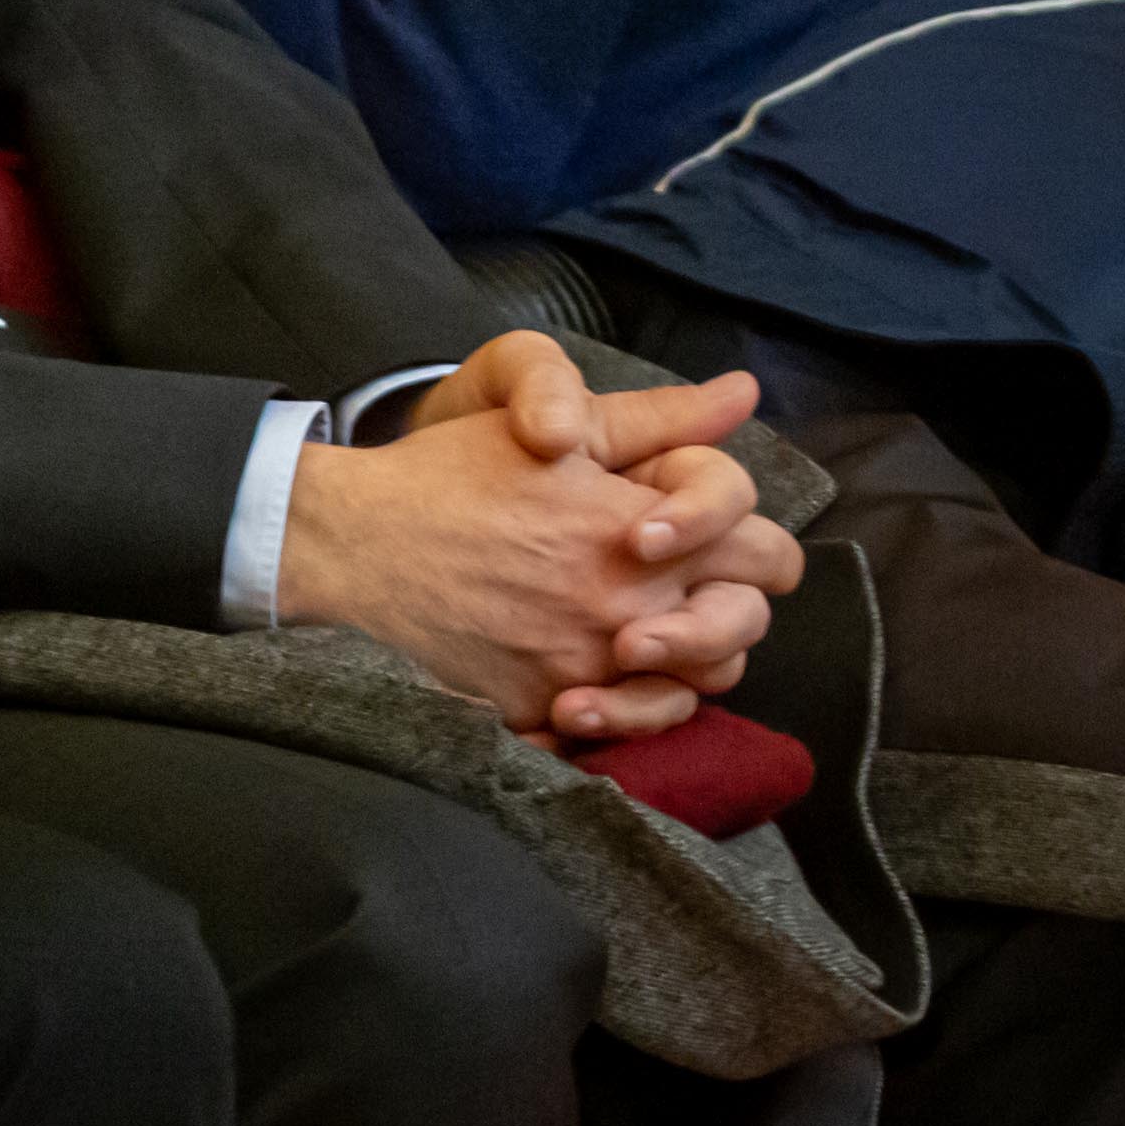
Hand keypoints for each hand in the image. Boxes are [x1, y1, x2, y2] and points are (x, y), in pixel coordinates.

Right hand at [277, 331, 801, 740]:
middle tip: (671, 597)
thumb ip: (661, 419)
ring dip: (680, 669)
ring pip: (695, 691)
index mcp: (648, 531)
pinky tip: (586, 683)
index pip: (770, 556)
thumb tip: (743, 393)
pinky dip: (617, 715)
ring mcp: (589, 664)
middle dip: (723, 613)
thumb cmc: (451, 477)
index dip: (748, 548)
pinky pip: (621, 732)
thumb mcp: (558, 430)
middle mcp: (632, 604)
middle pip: (743, 631)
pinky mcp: (543, 709)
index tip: (695, 541)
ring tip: (633, 640)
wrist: (354, 544)